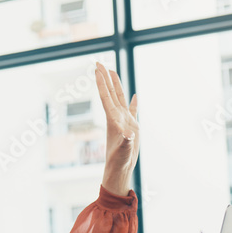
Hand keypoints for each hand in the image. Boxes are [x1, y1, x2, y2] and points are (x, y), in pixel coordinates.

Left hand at [94, 61, 139, 196]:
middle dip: (105, 78)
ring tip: (112, 71)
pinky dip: (133, 103)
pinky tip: (134, 96)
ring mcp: (124, 121)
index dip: (102, 82)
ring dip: (116, 85)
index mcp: (113, 120)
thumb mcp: (123, 152)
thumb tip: (128, 135)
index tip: (97, 68)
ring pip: (120, 98)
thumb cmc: (118, 162)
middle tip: (99, 62)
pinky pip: (132, 111)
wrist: (119, 170)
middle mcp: (117, 117)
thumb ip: (126, 143)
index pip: (106, 96)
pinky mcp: (131, 127)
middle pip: (110, 93)